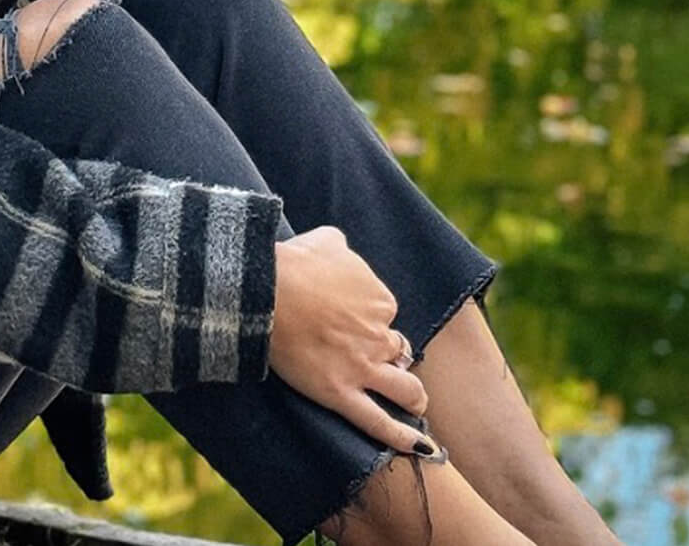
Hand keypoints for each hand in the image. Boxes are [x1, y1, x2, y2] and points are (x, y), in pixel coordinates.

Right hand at [268, 226, 435, 456]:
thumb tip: (341, 251)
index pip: (387, 314)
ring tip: (411, 401)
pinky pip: (380, 423)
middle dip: (389, 353)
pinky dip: (403, 438)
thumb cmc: (293, 262)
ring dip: (411, 395)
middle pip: (398, 351)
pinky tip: (420, 448)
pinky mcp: (342, 393)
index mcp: (379, 299)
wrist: (267, 291)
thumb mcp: (326, 240)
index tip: (352, 318)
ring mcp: (363, 367)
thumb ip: (343, 249)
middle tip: (372, 355)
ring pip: (405, 389)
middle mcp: (379, 335)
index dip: (372, 318)